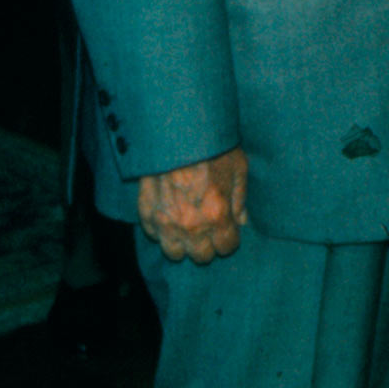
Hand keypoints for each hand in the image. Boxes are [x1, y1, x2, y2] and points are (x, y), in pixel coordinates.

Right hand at [137, 146, 248, 263]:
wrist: (179, 131)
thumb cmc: (213, 146)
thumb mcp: (239, 168)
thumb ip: (240, 199)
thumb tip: (241, 221)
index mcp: (217, 216)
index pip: (226, 247)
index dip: (230, 239)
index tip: (228, 230)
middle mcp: (191, 226)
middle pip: (202, 256)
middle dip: (208, 245)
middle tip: (209, 229)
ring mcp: (166, 223)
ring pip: (175, 253)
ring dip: (183, 244)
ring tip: (188, 228)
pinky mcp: (147, 214)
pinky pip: (154, 235)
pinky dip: (162, 230)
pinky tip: (170, 216)